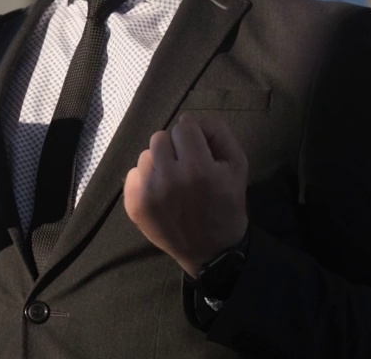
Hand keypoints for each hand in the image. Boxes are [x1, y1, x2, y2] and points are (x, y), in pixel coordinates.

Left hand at [123, 113, 248, 276]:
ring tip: (174, 182)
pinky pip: (133, 174)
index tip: (200, 152)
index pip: (184, 126)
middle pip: (160, 137)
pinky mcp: (133, 204)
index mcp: (198, 168)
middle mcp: (169, 179)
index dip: (194, 137)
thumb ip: (219, 133)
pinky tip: (161, 194)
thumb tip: (193, 119)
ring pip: (146, 155)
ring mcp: (147, 193)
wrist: (212, 250)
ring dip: (160, 163)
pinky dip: (146, 180)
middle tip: (187, 166)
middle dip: (175, 148)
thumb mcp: (238, 165)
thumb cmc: (227, 204)